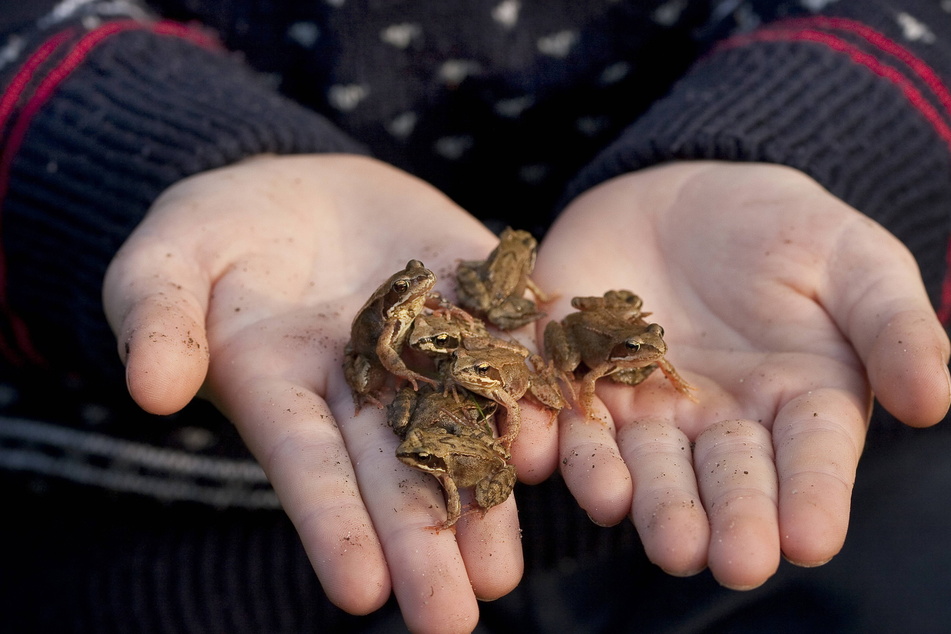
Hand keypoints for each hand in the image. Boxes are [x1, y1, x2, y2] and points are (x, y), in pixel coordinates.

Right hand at [102, 154, 555, 631]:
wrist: (296, 192)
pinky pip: (516, 343)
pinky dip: (538, 386)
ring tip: (505, 570)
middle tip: (451, 621)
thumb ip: (157, 317)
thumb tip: (148, 388)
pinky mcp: (477, 300)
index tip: (358, 594)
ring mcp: (430, 349)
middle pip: (396, 473)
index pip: (309, 467)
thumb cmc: (215, 233)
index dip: (332, 527)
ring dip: (490, 496)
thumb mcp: (167, 261)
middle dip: (422, 545)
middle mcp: (365, 391)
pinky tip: (566, 438)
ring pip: (465, 427)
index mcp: (285, 393)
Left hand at [534, 161, 950, 589]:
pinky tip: (541, 459)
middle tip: (726, 558)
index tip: (810, 539)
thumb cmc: (785, 232)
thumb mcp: (855, 263)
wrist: (688, 196)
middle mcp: (719, 424)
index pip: (810, 460)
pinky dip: (551, 438)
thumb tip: (932, 402)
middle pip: (721, 479)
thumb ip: (892, 327)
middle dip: (723, 519)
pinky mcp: (578, 378)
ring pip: (640, 462)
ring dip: (640, 497)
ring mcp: (645, 408)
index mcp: (797, 404)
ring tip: (646, 524)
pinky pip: (562, 414)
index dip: (812, 499)